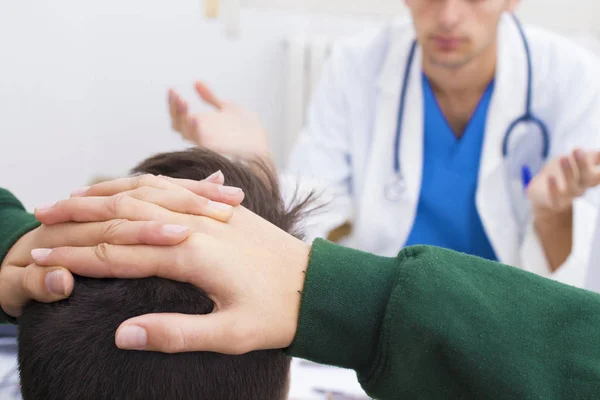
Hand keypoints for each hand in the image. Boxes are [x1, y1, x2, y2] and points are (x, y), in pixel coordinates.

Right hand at [32, 206, 310, 354]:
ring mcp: (212, 210)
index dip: (79, 257)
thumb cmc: (278, 314)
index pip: (122, 253)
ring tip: (71, 196)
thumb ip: (176, 333)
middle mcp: (198, 224)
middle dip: (80, 216)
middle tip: (41, 220)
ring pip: (147, 191)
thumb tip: (123, 334)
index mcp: (194, 255)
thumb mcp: (230, 335)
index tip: (44, 259)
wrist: (319, 284)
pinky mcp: (224, 207)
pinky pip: (175, 186)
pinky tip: (127, 185)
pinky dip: (142, 183)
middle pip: (126, 213)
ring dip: (105, 192)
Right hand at [168, 82, 270, 157]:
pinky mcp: (215, 152)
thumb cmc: (246, 134)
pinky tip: (196, 118)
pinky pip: (201, 143)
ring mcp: (206, 145)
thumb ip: (210, 97)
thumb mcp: (228, 108)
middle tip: (176, 94)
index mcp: (200, 127)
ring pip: (186, 133)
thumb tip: (196, 82)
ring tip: (183, 101)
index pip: (179, 116)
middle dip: (175, 108)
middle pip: (178, 124)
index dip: (173, 103)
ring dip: (182, 116)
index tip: (172, 90)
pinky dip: (197, 131)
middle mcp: (199, 137)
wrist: (262, 151)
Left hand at [527, 149, 599, 218]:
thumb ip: (593, 156)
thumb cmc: (563, 173)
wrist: (543, 194)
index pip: (598, 175)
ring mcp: (568, 196)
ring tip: (563, 157)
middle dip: (583, 164)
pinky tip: (550, 177)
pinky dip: (554, 188)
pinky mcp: (554, 202)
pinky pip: (556, 198)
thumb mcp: (577, 161)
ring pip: (572, 187)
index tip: (599, 154)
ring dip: (568, 172)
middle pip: (587, 178)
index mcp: (588, 178)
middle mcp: (581, 187)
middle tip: (577, 149)